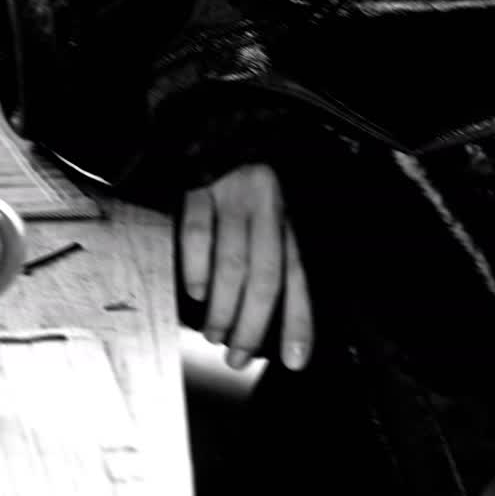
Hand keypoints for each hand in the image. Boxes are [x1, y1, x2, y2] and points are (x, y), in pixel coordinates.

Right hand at [179, 165, 313, 372]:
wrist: (209, 134)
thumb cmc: (237, 193)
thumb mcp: (262, 223)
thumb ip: (266, 265)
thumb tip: (264, 328)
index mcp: (287, 218)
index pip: (298, 276)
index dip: (299, 321)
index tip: (296, 361)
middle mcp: (266, 206)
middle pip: (265, 277)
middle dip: (252, 325)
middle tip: (237, 357)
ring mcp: (232, 195)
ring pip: (233, 263)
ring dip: (223, 308)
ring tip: (214, 335)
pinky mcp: (198, 186)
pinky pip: (198, 232)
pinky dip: (196, 268)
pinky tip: (195, 293)